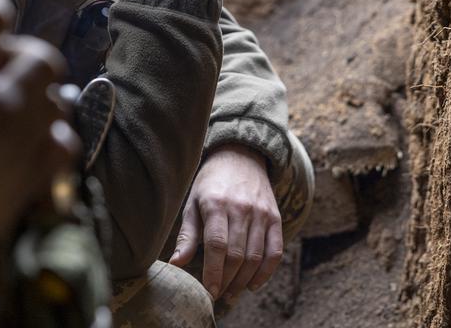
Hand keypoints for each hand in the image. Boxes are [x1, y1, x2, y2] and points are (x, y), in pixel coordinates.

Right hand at [0, 0, 77, 256]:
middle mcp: (2, 106)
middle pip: (40, 56)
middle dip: (22, 51)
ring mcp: (21, 146)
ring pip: (56, 101)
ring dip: (38, 94)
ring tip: (16, 102)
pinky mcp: (29, 183)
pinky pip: (64, 146)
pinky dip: (52, 136)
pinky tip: (31, 140)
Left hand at [170, 144, 282, 300]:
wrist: (240, 155)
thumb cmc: (210, 182)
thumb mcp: (193, 203)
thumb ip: (187, 235)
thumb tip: (175, 264)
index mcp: (216, 204)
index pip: (217, 245)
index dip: (214, 272)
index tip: (209, 291)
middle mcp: (242, 208)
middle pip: (237, 255)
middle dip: (227, 281)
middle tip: (219, 295)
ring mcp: (261, 213)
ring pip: (256, 257)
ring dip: (244, 281)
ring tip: (232, 292)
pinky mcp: (275, 217)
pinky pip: (275, 251)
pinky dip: (266, 272)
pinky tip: (253, 284)